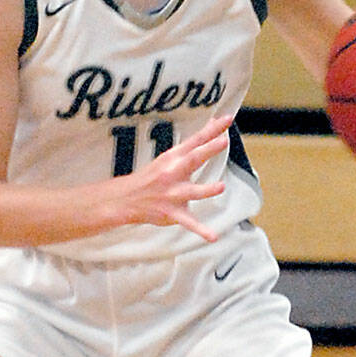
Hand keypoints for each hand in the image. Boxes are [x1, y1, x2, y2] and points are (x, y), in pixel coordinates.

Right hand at [115, 114, 230, 241]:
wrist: (126, 199)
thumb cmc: (154, 176)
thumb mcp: (170, 158)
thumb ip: (192, 147)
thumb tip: (212, 128)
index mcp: (174, 158)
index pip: (196, 140)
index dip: (212, 129)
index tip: (228, 119)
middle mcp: (173, 173)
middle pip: (194, 159)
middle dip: (208, 150)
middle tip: (223, 141)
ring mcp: (173, 194)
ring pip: (192, 191)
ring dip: (206, 189)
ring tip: (220, 186)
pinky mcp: (171, 212)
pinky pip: (188, 223)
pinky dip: (201, 231)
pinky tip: (213, 237)